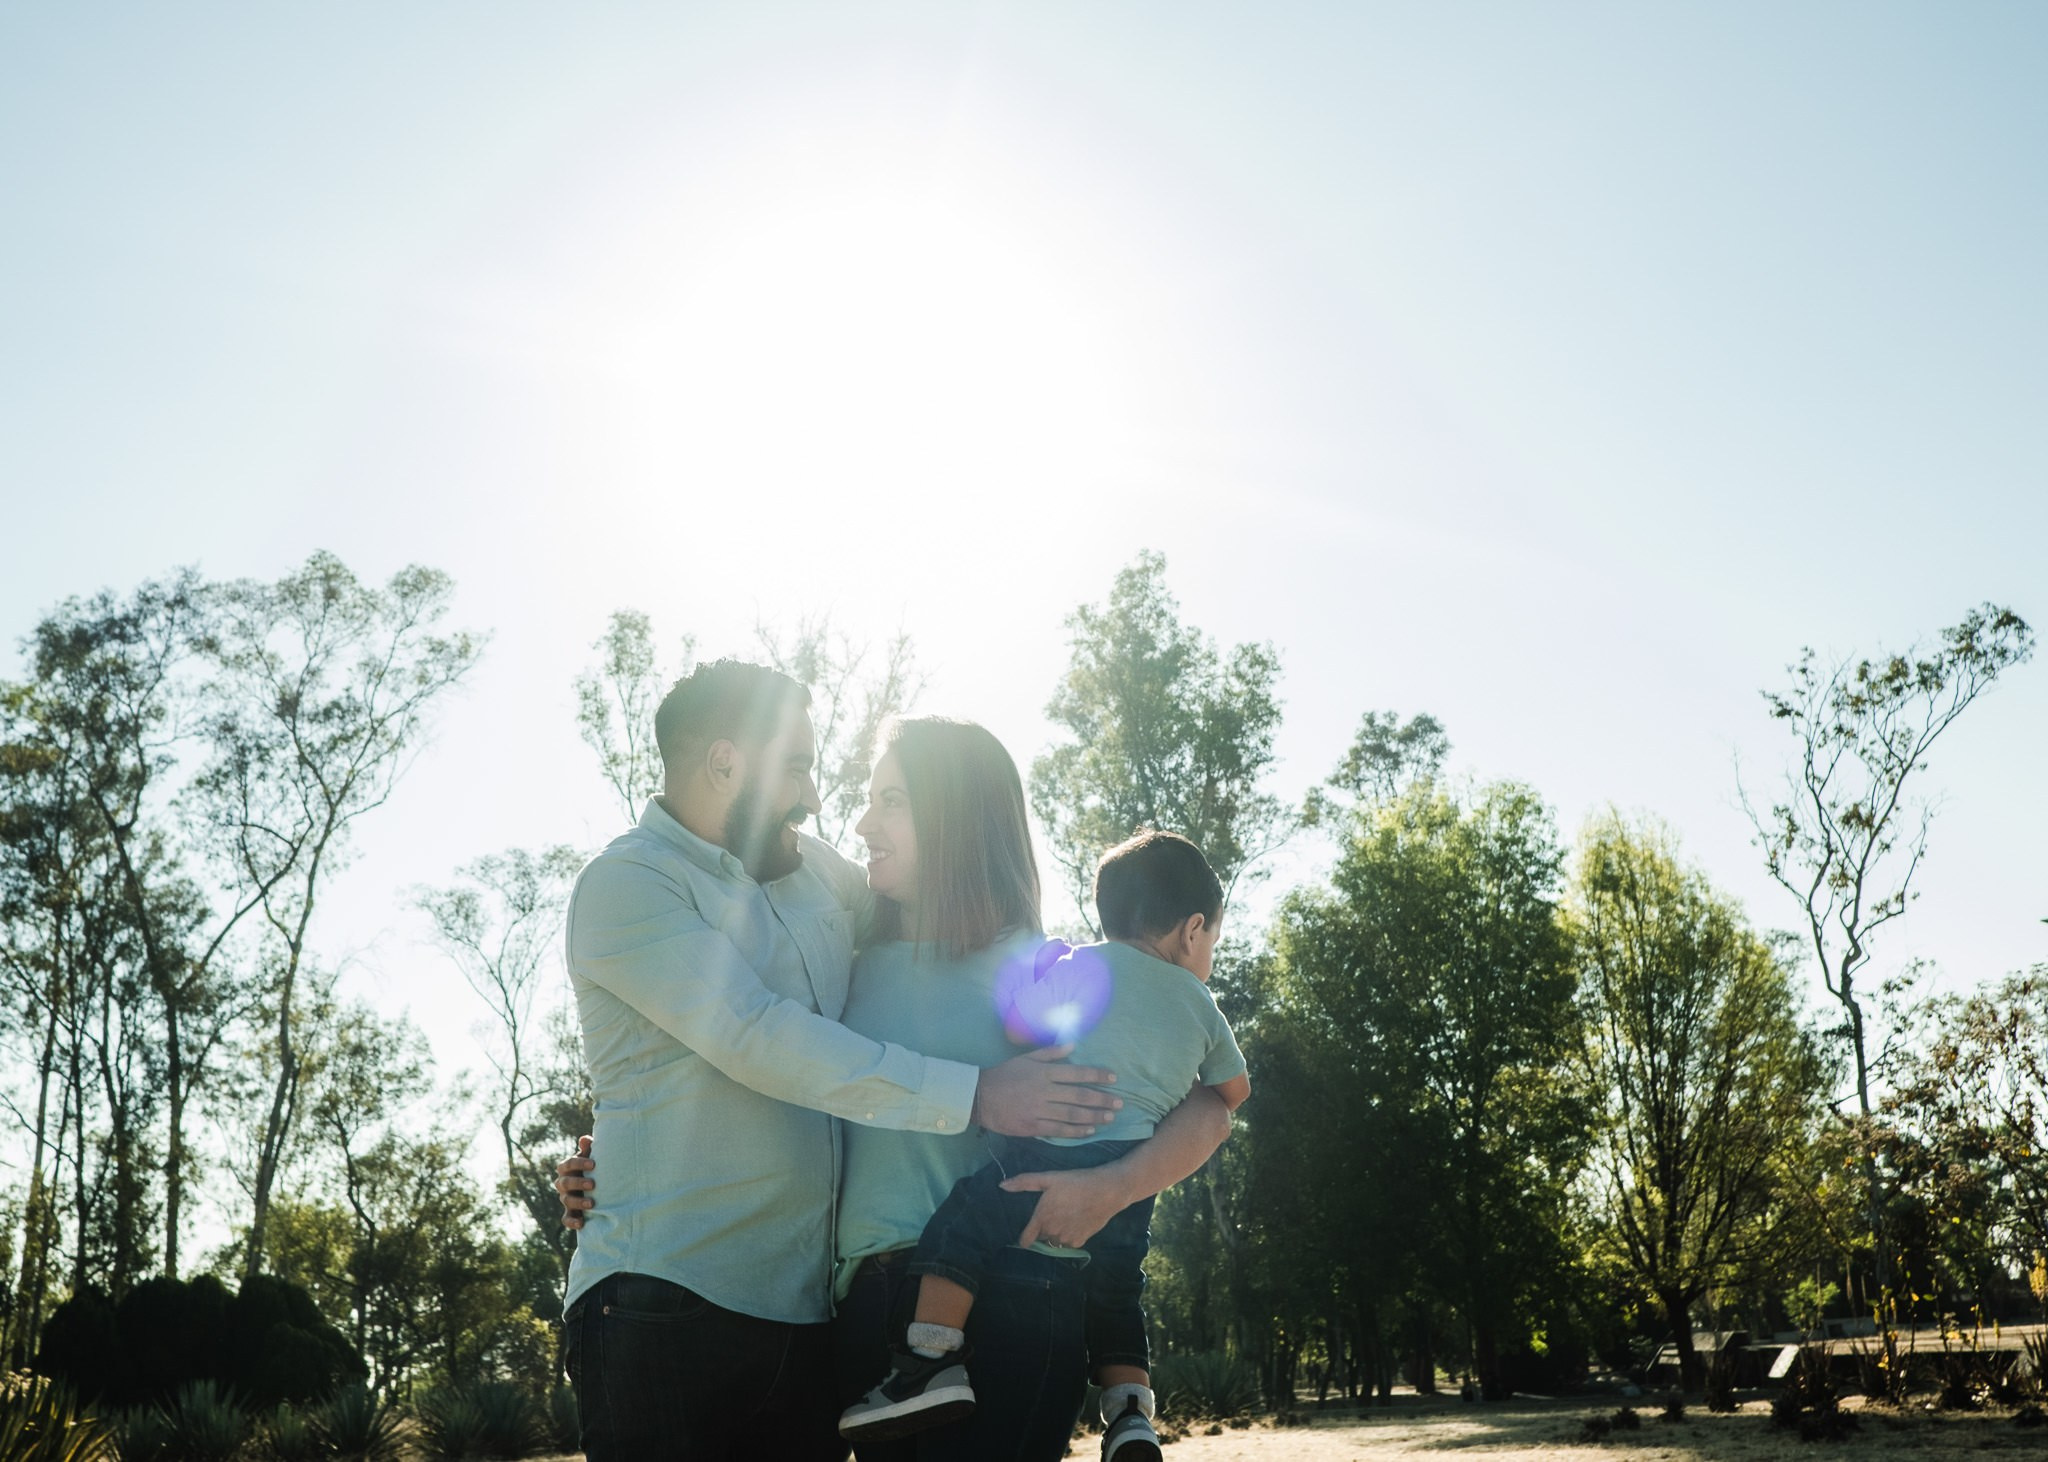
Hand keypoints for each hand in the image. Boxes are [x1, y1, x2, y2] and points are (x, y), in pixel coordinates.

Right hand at [555, 1135, 594, 1230]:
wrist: (596, 1187)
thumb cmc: (594, 1168)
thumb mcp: (592, 1157)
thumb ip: (589, 1148)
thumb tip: (585, 1139)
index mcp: (567, 1168)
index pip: (568, 1164)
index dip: (579, 1163)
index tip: (594, 1164)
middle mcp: (563, 1183)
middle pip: (565, 1182)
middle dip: (578, 1183)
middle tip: (593, 1184)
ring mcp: (565, 1198)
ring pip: (566, 1200)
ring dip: (578, 1202)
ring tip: (592, 1203)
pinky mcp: (570, 1213)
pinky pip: (566, 1219)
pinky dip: (572, 1222)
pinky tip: (581, 1223)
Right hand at [970, 1046, 1120, 1139]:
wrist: (979, 1097)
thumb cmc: (1004, 1075)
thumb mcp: (1026, 1058)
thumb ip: (1050, 1053)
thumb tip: (1073, 1046)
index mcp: (1043, 1072)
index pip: (1077, 1072)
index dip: (1097, 1075)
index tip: (1113, 1078)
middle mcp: (1044, 1090)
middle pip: (1079, 1095)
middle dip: (1102, 1099)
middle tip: (1119, 1103)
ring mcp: (1038, 1110)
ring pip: (1072, 1114)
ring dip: (1094, 1116)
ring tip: (1109, 1118)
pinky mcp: (1032, 1126)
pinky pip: (1059, 1129)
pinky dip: (1076, 1131)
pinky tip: (1089, 1131)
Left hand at [1002, 1165, 1128, 1248]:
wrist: (1106, 1191)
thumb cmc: (1076, 1182)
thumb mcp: (1049, 1178)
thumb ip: (1024, 1182)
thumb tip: (1001, 1185)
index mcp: (1041, 1219)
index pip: (1025, 1240)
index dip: (1024, 1237)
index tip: (1027, 1231)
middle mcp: (1052, 1233)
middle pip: (1041, 1238)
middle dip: (1043, 1229)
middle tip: (1054, 1213)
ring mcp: (1066, 1240)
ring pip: (1054, 1241)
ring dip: (1056, 1233)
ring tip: (1066, 1215)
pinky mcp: (1080, 1242)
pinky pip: (1068, 1243)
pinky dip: (1069, 1236)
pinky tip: (1076, 1221)